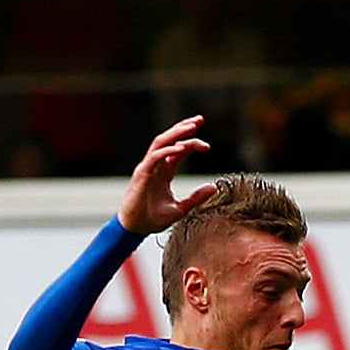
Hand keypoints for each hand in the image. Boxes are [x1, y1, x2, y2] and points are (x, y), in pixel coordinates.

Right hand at [118, 118, 216, 234]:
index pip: (177, 150)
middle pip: (168, 141)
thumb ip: (196, 197)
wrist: (136, 229)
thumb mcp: (181, 208)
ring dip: (175, 134)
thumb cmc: (154, 219)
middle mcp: (155, 167)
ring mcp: (147, 169)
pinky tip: (180, 148)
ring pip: (160, 144)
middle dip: (183, 128)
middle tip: (199, 120)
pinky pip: (154, 158)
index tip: (206, 143)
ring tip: (191, 127)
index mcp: (164, 172)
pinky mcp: (141, 176)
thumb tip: (213, 186)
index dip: (190, 142)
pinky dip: (166, 151)